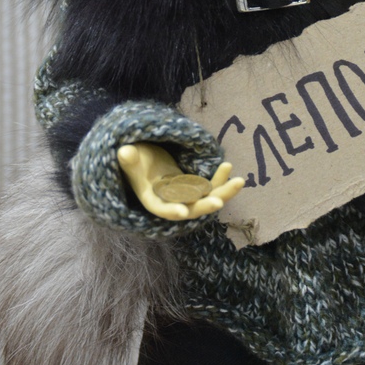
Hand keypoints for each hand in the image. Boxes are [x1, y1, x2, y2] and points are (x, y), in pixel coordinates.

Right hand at [117, 142, 243, 220]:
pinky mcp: (194, 186)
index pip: (161, 208)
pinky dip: (219, 179)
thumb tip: (125, 152)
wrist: (143, 157)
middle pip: (190, 209)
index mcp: (152, 198)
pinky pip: (209, 186)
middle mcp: (170, 200)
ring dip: (222, 192)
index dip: (171, 210)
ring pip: (205, 199)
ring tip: (240, 181)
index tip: (182, 212)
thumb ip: (129, 158)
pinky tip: (228, 166)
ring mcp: (184, 194)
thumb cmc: (134, 158)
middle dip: (205, 206)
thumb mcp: (130, 157)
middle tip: (219, 202)